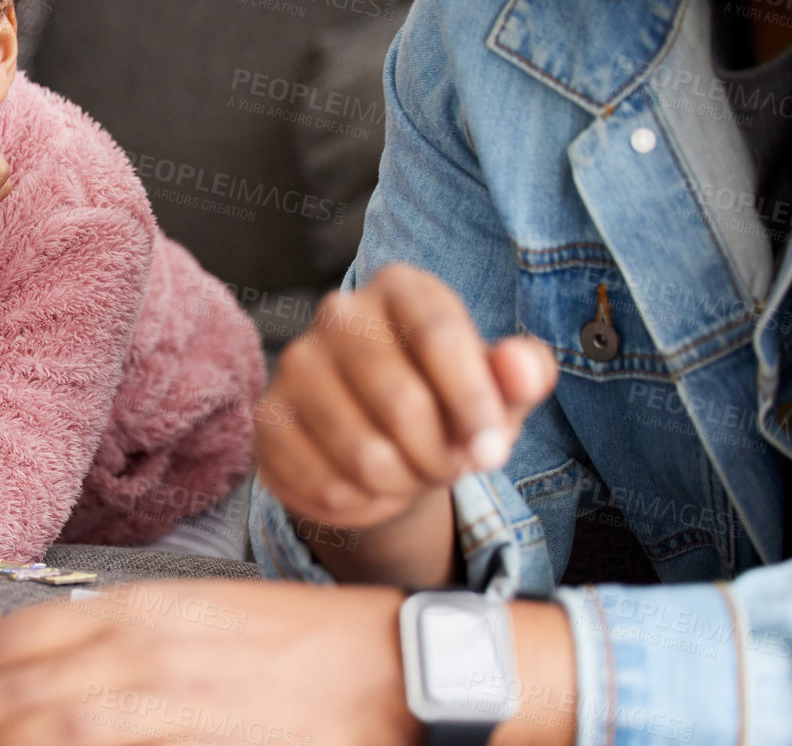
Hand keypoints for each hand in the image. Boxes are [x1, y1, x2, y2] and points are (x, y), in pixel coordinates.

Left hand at [0, 579, 419, 745]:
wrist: (395, 667)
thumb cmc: (298, 648)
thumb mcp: (198, 620)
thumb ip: (122, 644)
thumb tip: (46, 677)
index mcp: (142, 607)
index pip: (20, 635)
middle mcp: (145, 643)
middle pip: (18, 685)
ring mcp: (173, 695)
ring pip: (47, 725)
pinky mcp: (202, 737)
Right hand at [256, 263, 557, 581]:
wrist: (382, 434)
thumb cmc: (448, 402)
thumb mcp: (500, 388)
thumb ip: (522, 373)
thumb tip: (522, 366)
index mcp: (400, 288)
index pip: (439, 337)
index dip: (473, 404)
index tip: (493, 452)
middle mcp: (338, 314)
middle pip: (402, 402)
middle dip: (440, 456)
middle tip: (449, 465)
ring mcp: (295, 364)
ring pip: (363, 454)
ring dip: (402, 484)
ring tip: (409, 471)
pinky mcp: (269, 418)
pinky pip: (326, 484)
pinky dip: (361, 503)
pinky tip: (368, 484)